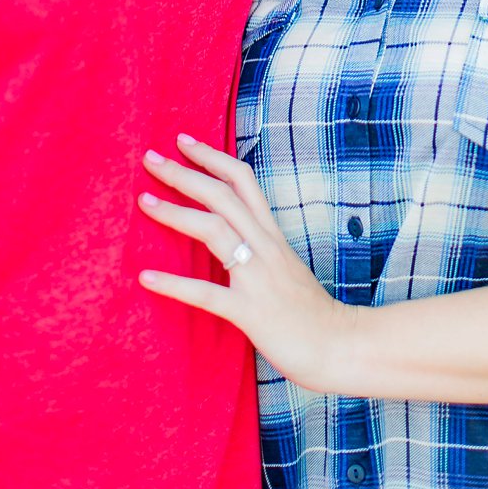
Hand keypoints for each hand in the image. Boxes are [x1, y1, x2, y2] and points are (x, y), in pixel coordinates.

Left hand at [139, 134, 355, 392]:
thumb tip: (229, 234)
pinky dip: (174, 284)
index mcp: (272, 236)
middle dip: (183, 174)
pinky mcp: (250, 312)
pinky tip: (146, 277)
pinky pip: (207, 293)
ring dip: (175, 213)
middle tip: (150, 158)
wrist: (343, 348)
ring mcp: (258, 278)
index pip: (243, 181)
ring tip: (143, 202)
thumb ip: (260, 248)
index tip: (182, 140)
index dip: (212, 156)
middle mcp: (265, 248)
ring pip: (214, 231)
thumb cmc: (311, 313)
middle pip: (222, 196)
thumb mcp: (286, 267)